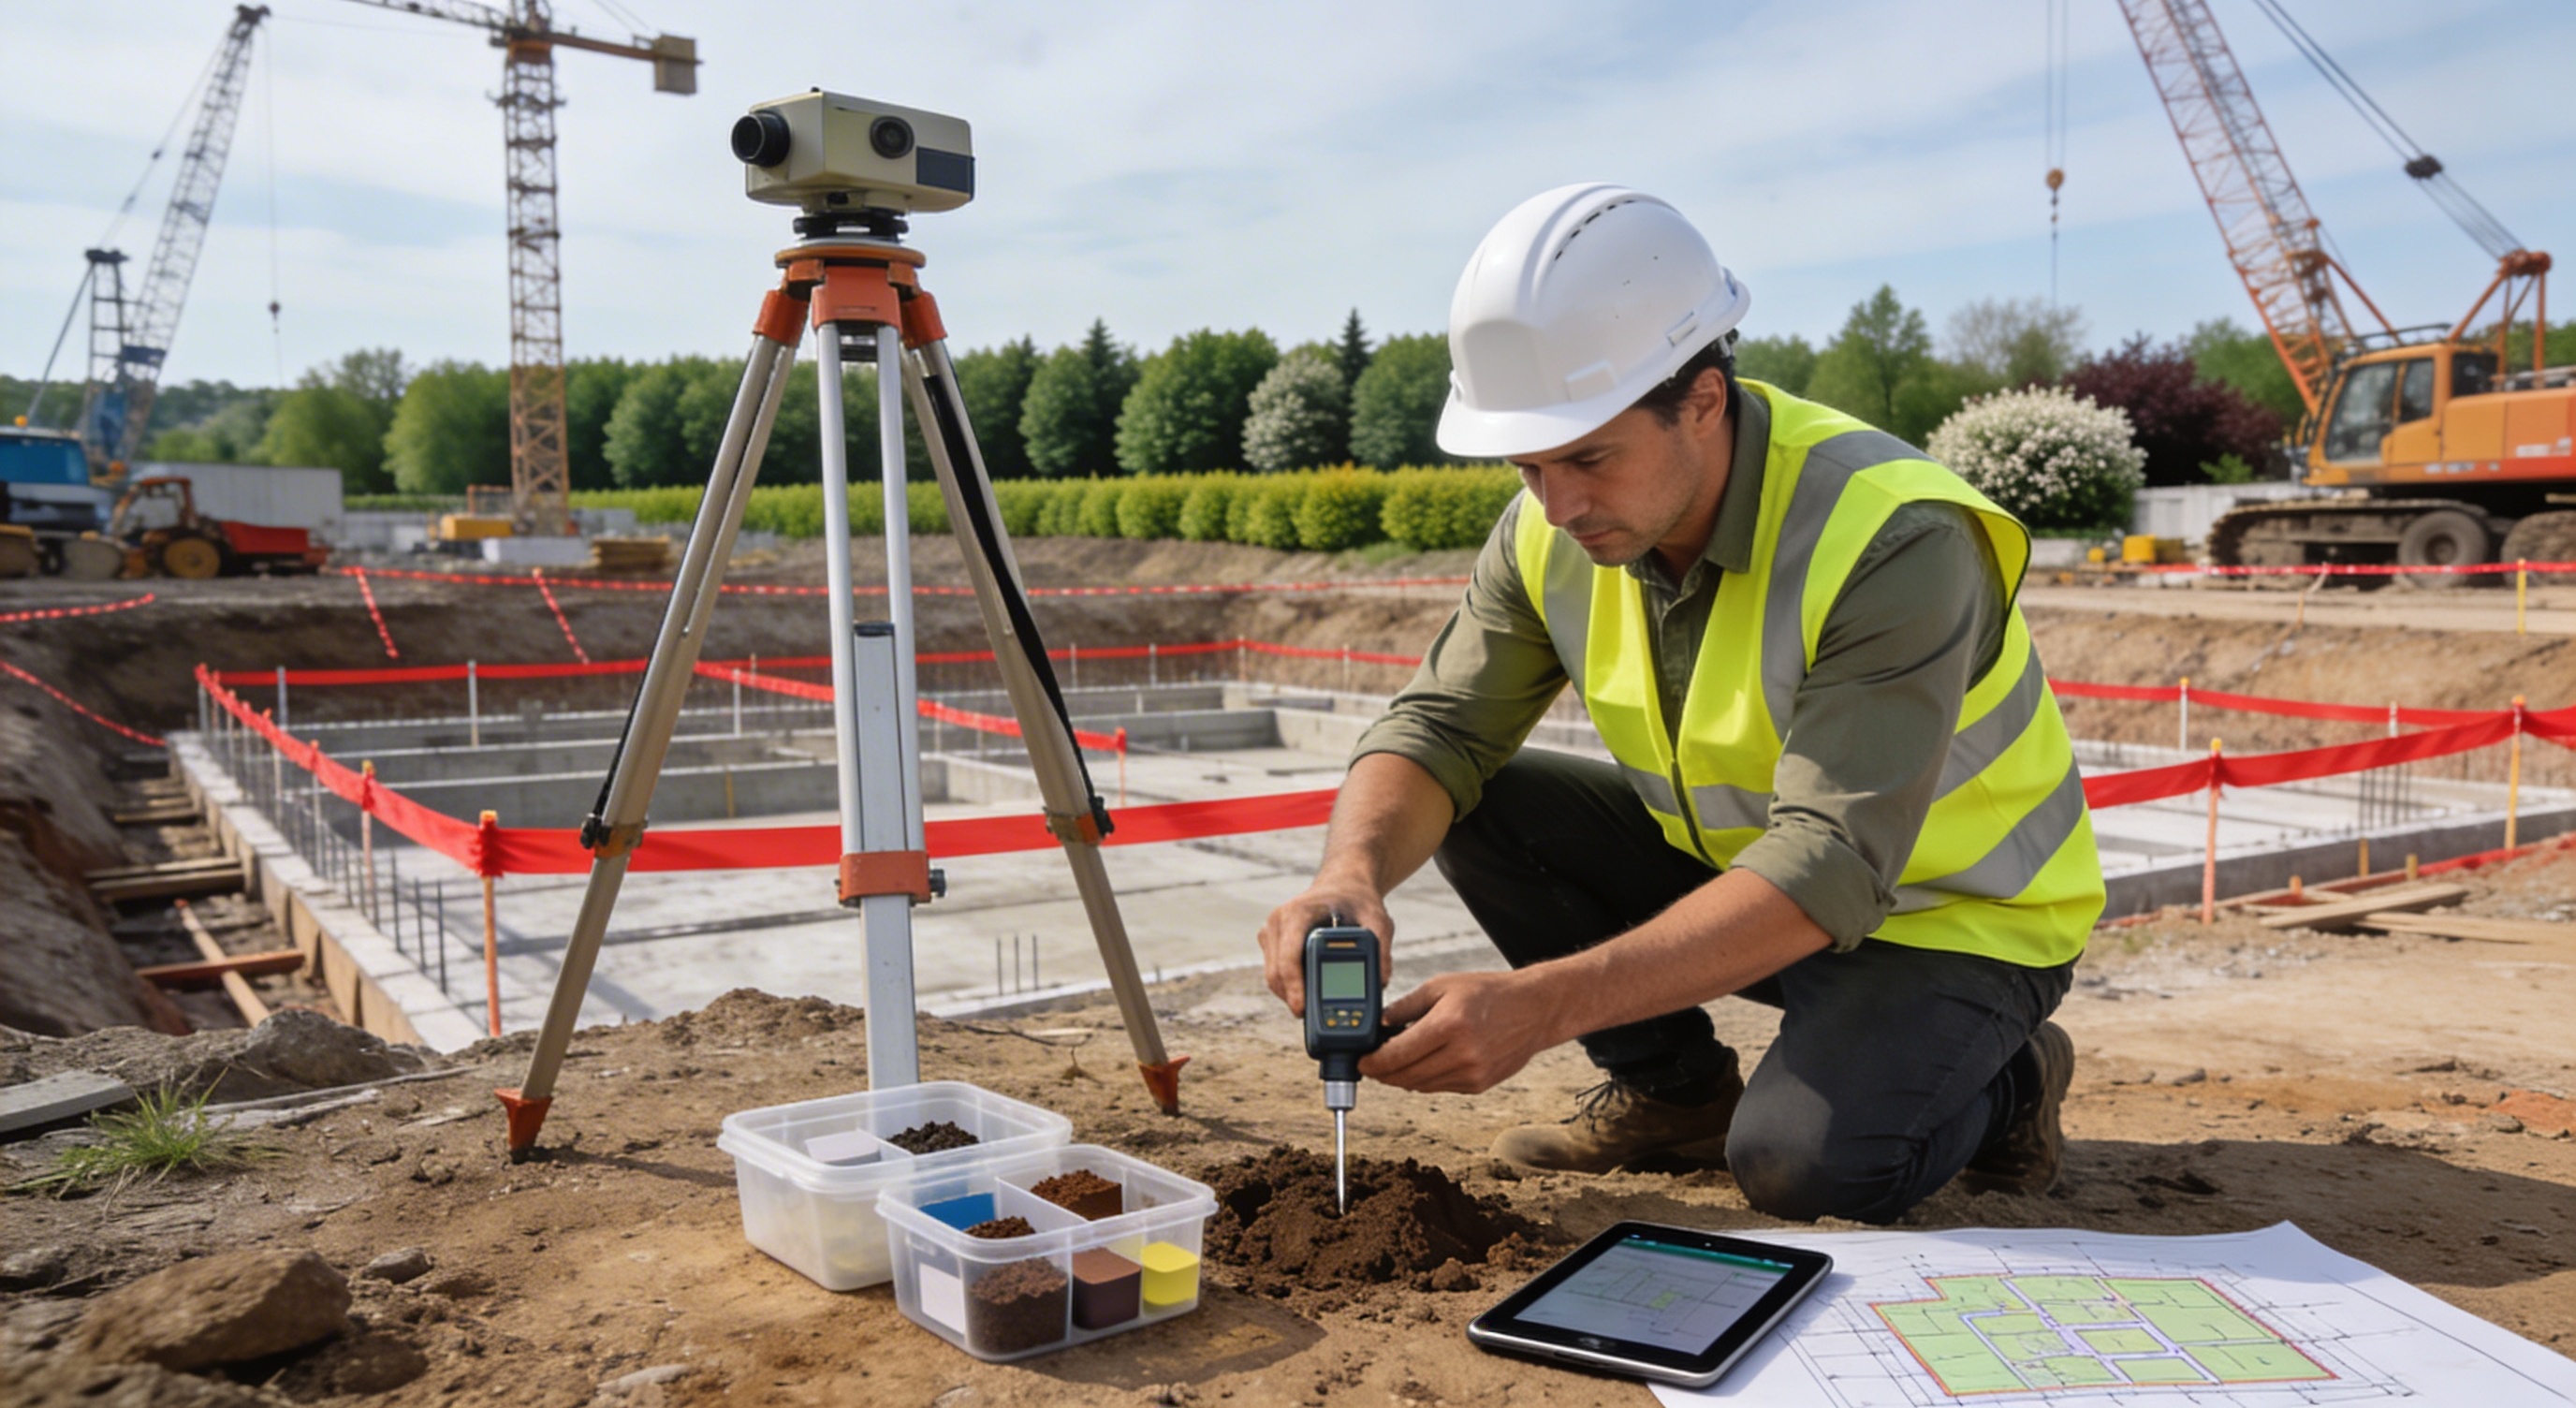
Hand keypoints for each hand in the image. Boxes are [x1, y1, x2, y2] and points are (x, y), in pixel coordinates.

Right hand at [1257, 882, 1392, 1017]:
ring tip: (1316, 1011)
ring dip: (1291, 996)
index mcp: (1297, 914)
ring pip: (1273, 978)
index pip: (1288, 958)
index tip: (1303, 1010)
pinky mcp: (1272, 943)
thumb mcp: (1378, 919)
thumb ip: (1382, 948)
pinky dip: (1291, 988)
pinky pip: (1276, 974)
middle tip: (1315, 1019)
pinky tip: (1311, 996)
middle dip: (1293, 999)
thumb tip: (1381, 982)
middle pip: (1276, 974)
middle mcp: (1278, 922)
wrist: (1343, 885)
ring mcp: (1272, 933)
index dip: (1294, 988)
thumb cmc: (1358, 900)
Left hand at [1359, 970, 1560, 1094]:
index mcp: (1449, 1025)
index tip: (1361, 1060)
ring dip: (1401, 1078)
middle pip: (1405, 1076)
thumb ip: (1405, 1007)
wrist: (1534, 1010)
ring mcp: (1472, 1073)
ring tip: (1392, 1063)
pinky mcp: (1479, 1085)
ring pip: (1420, 1086)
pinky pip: (1439, 1088)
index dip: (1372, 1062)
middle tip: (1370, 1064)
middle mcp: (1462, 1054)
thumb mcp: (1441, 986)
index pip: (1397, 1055)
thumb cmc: (1488, 992)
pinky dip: (1423, 1079)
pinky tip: (1420, 1064)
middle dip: (1382, 1073)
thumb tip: (1378, 1026)